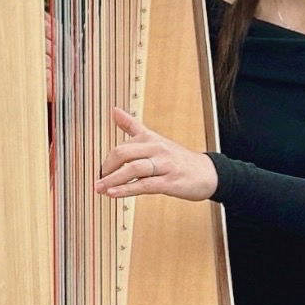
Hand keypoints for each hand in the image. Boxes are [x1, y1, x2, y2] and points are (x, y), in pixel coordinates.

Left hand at [95, 105, 217, 202]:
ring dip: (112, 180)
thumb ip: (132, 125)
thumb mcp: (156, 139)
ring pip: (133, 169)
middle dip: (106, 168)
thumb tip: (114, 110)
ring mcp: (163, 164)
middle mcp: (156, 148)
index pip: (123, 144)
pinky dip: (126, 189)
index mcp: (151, 138)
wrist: (208, 173)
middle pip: (124, 153)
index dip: (106, 158)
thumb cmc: (178, 158)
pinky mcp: (169, 181)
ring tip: (99, 189)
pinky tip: (114, 194)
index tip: (96, 170)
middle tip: (97, 180)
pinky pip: (144, 185)